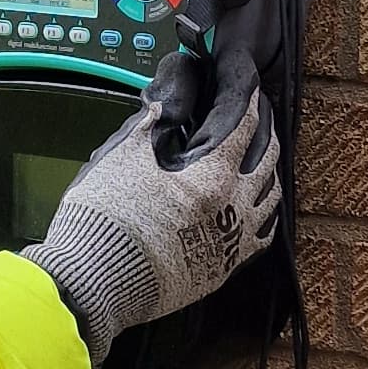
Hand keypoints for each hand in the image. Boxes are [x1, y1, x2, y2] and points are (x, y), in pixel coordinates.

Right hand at [26, 80, 283, 366]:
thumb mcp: (121, 158)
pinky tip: (258, 211)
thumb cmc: (106, 217)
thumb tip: (159, 108)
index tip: (250, 88)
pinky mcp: (221, 271)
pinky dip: (264, 218)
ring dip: (270, 174)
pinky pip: (259, 239)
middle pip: (267, 161)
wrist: (96, 280)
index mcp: (211, 176)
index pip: (243, 127)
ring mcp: (231, 243)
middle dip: (266, 132)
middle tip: (261, 118)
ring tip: (264, 161)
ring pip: (271, 201)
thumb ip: (147, 127)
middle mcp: (233, 209)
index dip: (248, 101)